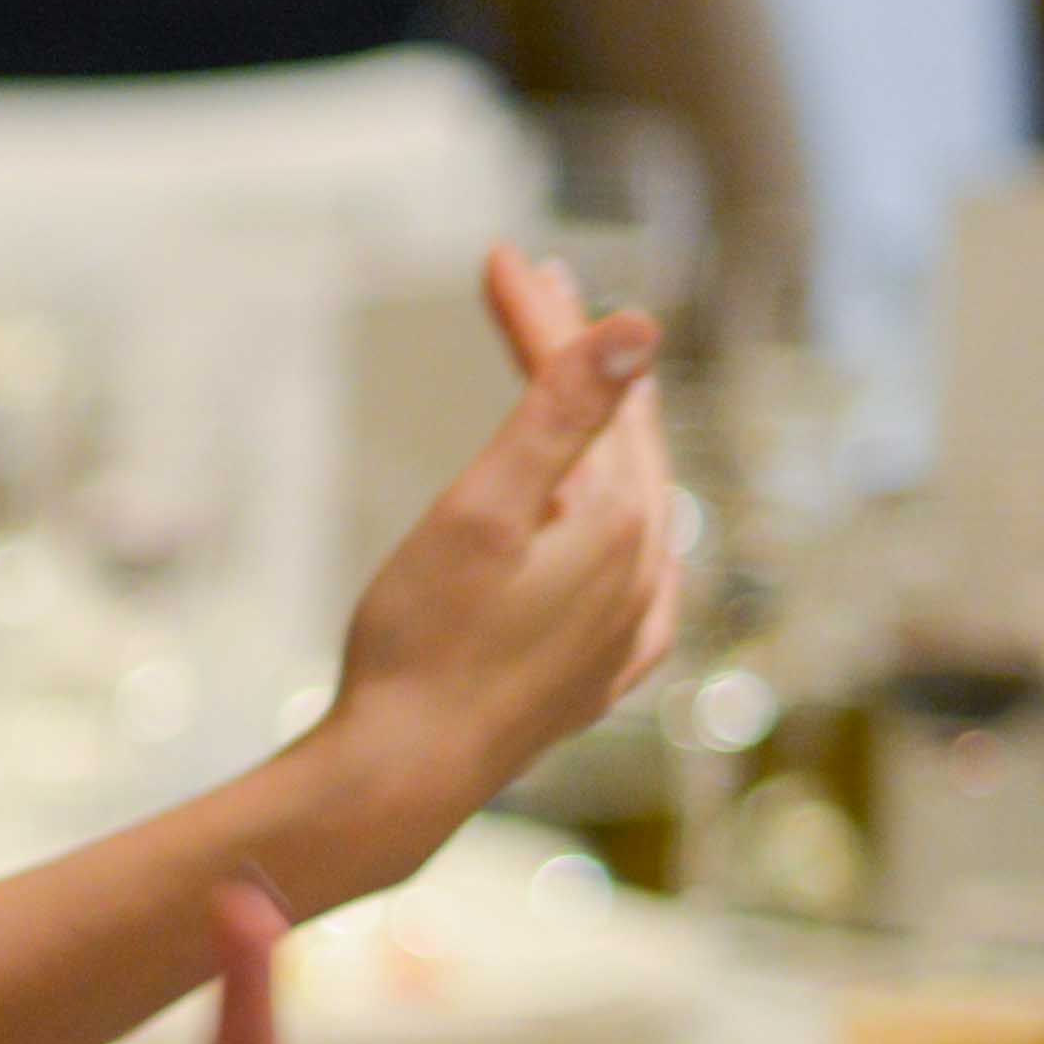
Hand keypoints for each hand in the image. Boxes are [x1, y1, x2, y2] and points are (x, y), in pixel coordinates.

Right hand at [298, 248, 681, 891]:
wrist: (397, 786)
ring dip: (597, 430)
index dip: (545, 317)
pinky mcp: (599, 671)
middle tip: (532, 289)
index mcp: (621, 520)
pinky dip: (610, 515)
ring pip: (629, 497)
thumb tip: (640, 326)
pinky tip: (606, 517)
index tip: (502, 257)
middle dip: (575, 355)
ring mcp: (629, 626)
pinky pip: (630, 571)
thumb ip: (559, 414)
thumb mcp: (478, 514)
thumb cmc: (419, 649)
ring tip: (570, 382)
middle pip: (619, 433)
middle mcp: (646, 569)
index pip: (593, 387)